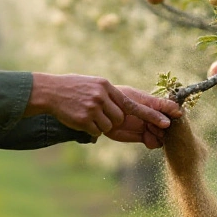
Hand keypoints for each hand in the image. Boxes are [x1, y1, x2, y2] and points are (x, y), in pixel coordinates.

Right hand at [25, 74, 178, 138]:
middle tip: (99, 113)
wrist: (50, 91)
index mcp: (107, 87)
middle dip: (113, 120)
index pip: (135, 104)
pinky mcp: (84, 119)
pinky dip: (90, 128)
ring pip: (109, 126)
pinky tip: (80, 119)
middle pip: (120, 118)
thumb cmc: (73, 88)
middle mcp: (102, 96)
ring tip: (85, 113)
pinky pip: (96, 131)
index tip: (167, 122)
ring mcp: (93, 108)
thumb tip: (126, 109)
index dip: (152, 114)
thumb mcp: (95, 84)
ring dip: (100, 124)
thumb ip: (110, 95)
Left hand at [104, 86, 183, 148]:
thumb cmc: (116, 99)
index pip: (172, 108)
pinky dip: (153, 142)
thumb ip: (152, 110)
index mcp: (154, 102)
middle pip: (170, 125)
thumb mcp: (135, 102)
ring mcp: (148, 126)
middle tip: (155, 124)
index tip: (175, 117)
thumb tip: (174, 117)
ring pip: (163, 135)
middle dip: (166, 127)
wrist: (101, 111)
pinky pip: (154, 142)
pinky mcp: (141, 136)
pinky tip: (147, 139)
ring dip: (160, 135)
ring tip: (149, 130)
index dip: (175, 114)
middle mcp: (153, 115)